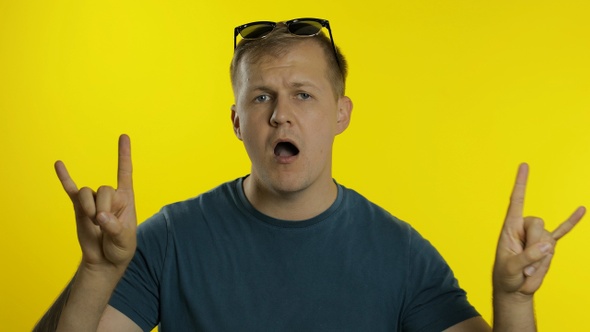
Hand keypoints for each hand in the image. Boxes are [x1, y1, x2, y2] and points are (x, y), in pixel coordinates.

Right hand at [55, 134, 136, 273]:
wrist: (104, 260)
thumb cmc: (120, 248)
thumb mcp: (124, 240)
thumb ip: (115, 228)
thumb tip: (100, 216)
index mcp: (126, 198)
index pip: (125, 173)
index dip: (124, 155)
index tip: (123, 136)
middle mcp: (110, 196)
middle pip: (104, 189)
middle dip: (103, 208)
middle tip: (104, 225)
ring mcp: (93, 201)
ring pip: (87, 192)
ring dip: (88, 208)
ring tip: (93, 223)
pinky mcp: (79, 207)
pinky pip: (71, 190)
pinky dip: (65, 178)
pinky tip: (59, 164)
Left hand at [493, 163, 584, 296]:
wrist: (515, 288)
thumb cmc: (506, 276)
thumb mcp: (510, 268)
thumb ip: (527, 257)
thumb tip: (547, 245)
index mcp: (510, 227)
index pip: (516, 201)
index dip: (521, 183)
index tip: (524, 165)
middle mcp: (524, 228)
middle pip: (538, 224)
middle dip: (534, 246)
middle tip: (523, 264)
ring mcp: (538, 236)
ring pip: (549, 238)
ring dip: (541, 258)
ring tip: (529, 268)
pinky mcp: (548, 246)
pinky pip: (563, 231)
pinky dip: (571, 222)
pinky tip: (581, 210)